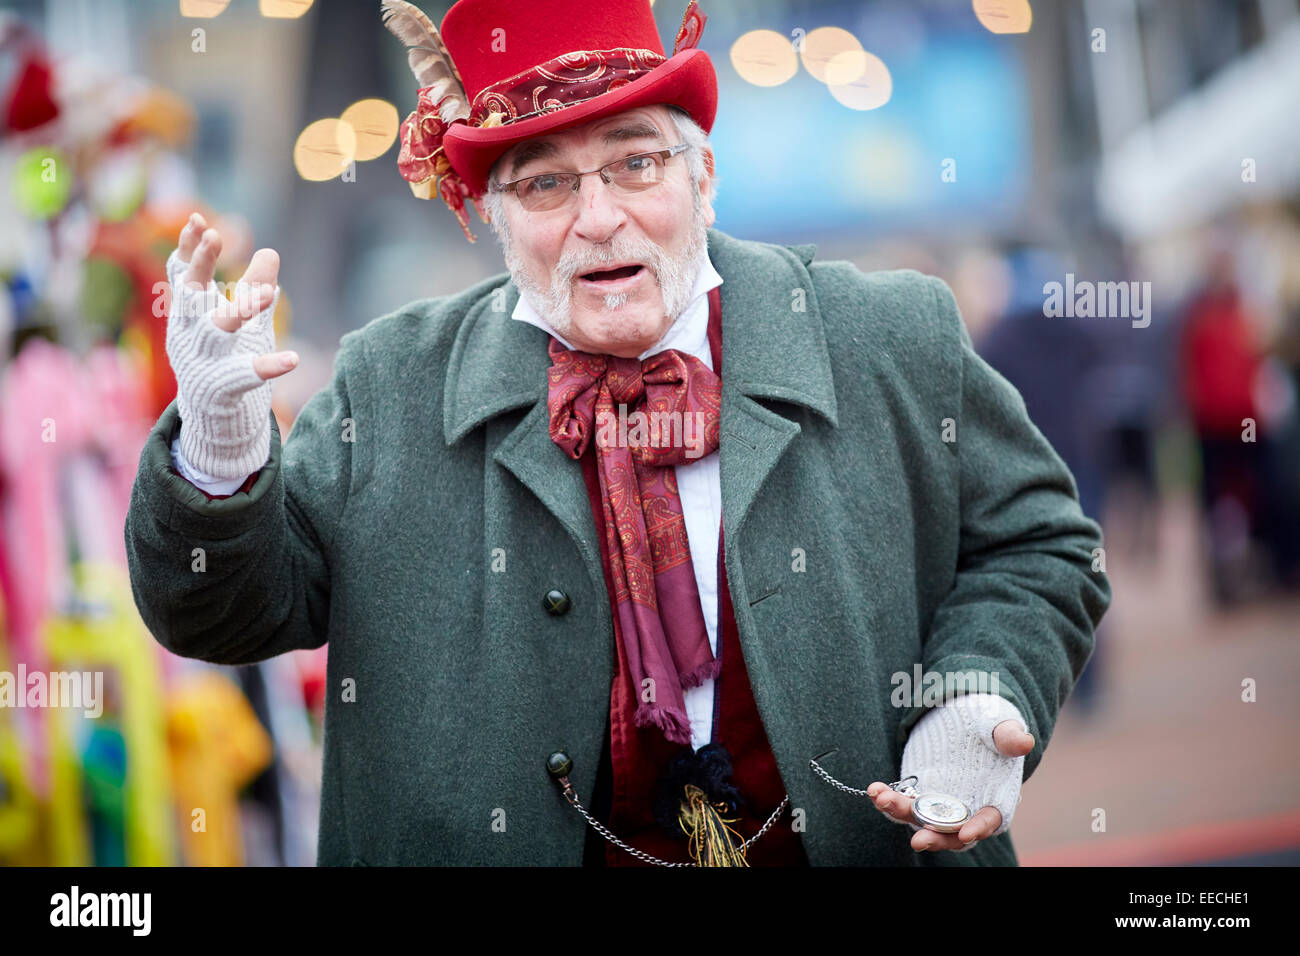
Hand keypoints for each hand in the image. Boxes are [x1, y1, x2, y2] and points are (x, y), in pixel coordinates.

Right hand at [166, 212, 296, 478]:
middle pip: (191, 293)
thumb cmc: (224, 360)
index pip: (183, 274)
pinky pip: (245, 375)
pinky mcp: (222, 387)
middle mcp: (189, 333)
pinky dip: (268, 366)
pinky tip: (293, 359)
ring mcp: (203, 360)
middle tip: (214, 236)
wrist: (212, 417)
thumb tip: (271, 252)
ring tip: (271, 294)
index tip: (198, 221)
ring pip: (218, 330)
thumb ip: (253, 288)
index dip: (189, 249)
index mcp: (190, 313)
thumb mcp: (240, 322)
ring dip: (241, 309)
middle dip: (201, 264)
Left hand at [868, 695, 1032, 853]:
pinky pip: (901, 803)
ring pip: (919, 820)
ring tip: (883, 798)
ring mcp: (938, 806)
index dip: (978, 828)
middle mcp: (965, 811)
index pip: (988, 821)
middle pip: (950, 833)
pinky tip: (875, 789)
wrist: (965, 723)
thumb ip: (1008, 737)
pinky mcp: (917, 795)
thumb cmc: (991, 728)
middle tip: (917, 840)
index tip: (966, 833)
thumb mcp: (1001, 727)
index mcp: (994, 801)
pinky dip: (887, 799)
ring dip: (901, 813)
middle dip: (934, 837)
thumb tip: (1024, 742)